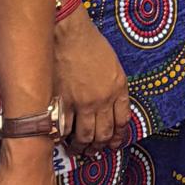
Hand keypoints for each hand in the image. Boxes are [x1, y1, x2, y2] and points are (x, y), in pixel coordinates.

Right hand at [56, 4, 132, 147]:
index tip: (114, 143)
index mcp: (118, 88)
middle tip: (95, 152)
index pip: (122, 121)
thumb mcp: (112, 64)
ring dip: (82, 147)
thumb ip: (114, 87)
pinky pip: (64, 129)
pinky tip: (61, 140)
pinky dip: (63, 137)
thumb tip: (110, 107)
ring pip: (85, 136)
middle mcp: (102, 99)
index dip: (118, 136)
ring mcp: (81, 103)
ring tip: (78, 151)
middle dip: (100, 146)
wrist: (66, 32)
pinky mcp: (61, 102)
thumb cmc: (89, 42)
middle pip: (104, 133)